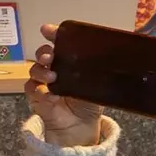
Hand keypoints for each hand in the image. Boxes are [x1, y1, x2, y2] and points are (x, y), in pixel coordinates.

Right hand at [26, 24, 109, 144]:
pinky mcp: (37, 97)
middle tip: (50, 56)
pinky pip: (32, 89)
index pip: (58, 42)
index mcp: (69, 60)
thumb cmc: (90, 102)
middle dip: (44, 52)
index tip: (47, 30)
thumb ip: (105, 70)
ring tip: (52, 77)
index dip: (52, 33)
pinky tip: (50, 95)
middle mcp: (54, 67)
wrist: (81, 126)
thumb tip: (123, 51)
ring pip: (35, 69)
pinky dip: (39, 90)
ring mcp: (44, 82)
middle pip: (43, 54)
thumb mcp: (101, 84)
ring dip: (41, 71)